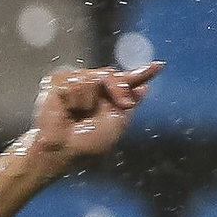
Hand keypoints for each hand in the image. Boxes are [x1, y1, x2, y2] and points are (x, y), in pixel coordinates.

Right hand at [28, 62, 162, 163]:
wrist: (64, 150)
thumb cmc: (87, 145)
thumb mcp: (117, 122)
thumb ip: (128, 100)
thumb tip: (143, 88)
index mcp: (105, 99)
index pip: (125, 81)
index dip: (142, 74)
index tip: (159, 66)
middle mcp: (91, 89)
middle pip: (111, 73)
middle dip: (118, 89)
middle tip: (120, 105)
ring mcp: (73, 84)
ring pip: (94, 76)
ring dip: (92, 99)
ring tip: (79, 115)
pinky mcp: (57, 82)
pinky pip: (77, 80)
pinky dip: (77, 98)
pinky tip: (68, 110)